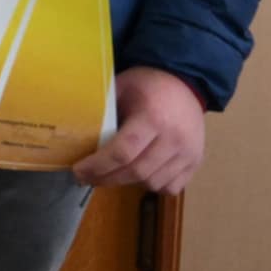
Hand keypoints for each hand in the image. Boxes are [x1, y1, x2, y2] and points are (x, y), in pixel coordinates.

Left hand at [71, 67, 206, 193]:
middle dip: (107, 178)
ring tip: (111, 174)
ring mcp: (188, 153)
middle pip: (137, 172)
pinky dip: (153, 185)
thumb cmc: (146, 84)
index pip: (122, 152)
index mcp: (152, 118)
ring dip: (129, 183)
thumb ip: (103, 111)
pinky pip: (172, 186)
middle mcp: (174, 139)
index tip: (78, 171)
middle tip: (87, 178)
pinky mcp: (196, 161)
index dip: (98, 166)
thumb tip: (75, 133)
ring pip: (153, 182)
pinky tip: (139, 174)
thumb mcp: (120, 88)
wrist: (185, 83)